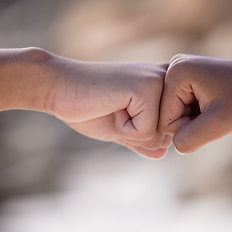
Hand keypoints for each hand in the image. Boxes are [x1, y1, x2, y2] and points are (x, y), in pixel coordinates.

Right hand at [46, 58, 171, 158]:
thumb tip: (163, 153)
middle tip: (116, 109)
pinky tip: (111, 106)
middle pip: (170, 135)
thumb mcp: (120, 127)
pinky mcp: (147, 87)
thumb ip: (142, 139)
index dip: (141, 134)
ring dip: (130, 131)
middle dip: (138, 134)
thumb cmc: (88, 107)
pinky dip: (123, 128)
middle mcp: (169, 78)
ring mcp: (160, 80)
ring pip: (160, 135)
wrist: (58, 88)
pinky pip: (146, 132)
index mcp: (166, 85)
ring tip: (114, 106)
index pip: (172, 132)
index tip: (120, 112)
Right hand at [158, 54, 231, 152]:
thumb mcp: (219, 124)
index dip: (189, 128)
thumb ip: (189, 139)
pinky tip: (218, 106)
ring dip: (197, 120)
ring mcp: (182, 71)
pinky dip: (201, 114)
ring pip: (176, 115)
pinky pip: (185, 108)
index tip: (215, 114)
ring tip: (220, 108)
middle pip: (168, 116)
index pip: (164, 120)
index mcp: (176, 72)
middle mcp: (174, 67)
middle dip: (192, 123)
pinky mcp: (190, 78)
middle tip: (218, 112)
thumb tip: (174, 145)